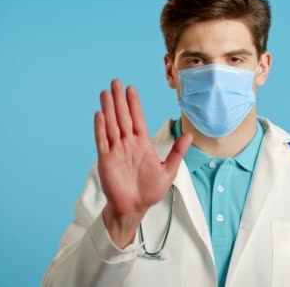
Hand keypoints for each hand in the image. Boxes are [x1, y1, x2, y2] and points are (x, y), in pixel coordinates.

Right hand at [94, 79, 191, 246]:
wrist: (134, 208)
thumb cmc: (150, 191)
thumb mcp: (168, 171)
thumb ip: (177, 152)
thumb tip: (189, 135)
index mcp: (142, 144)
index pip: (137, 119)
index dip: (134, 104)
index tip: (131, 89)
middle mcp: (128, 144)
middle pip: (123, 117)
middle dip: (119, 100)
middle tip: (115, 82)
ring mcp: (116, 150)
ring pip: (111, 125)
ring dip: (108, 109)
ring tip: (105, 92)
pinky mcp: (106, 159)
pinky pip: (102, 140)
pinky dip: (100, 128)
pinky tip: (100, 114)